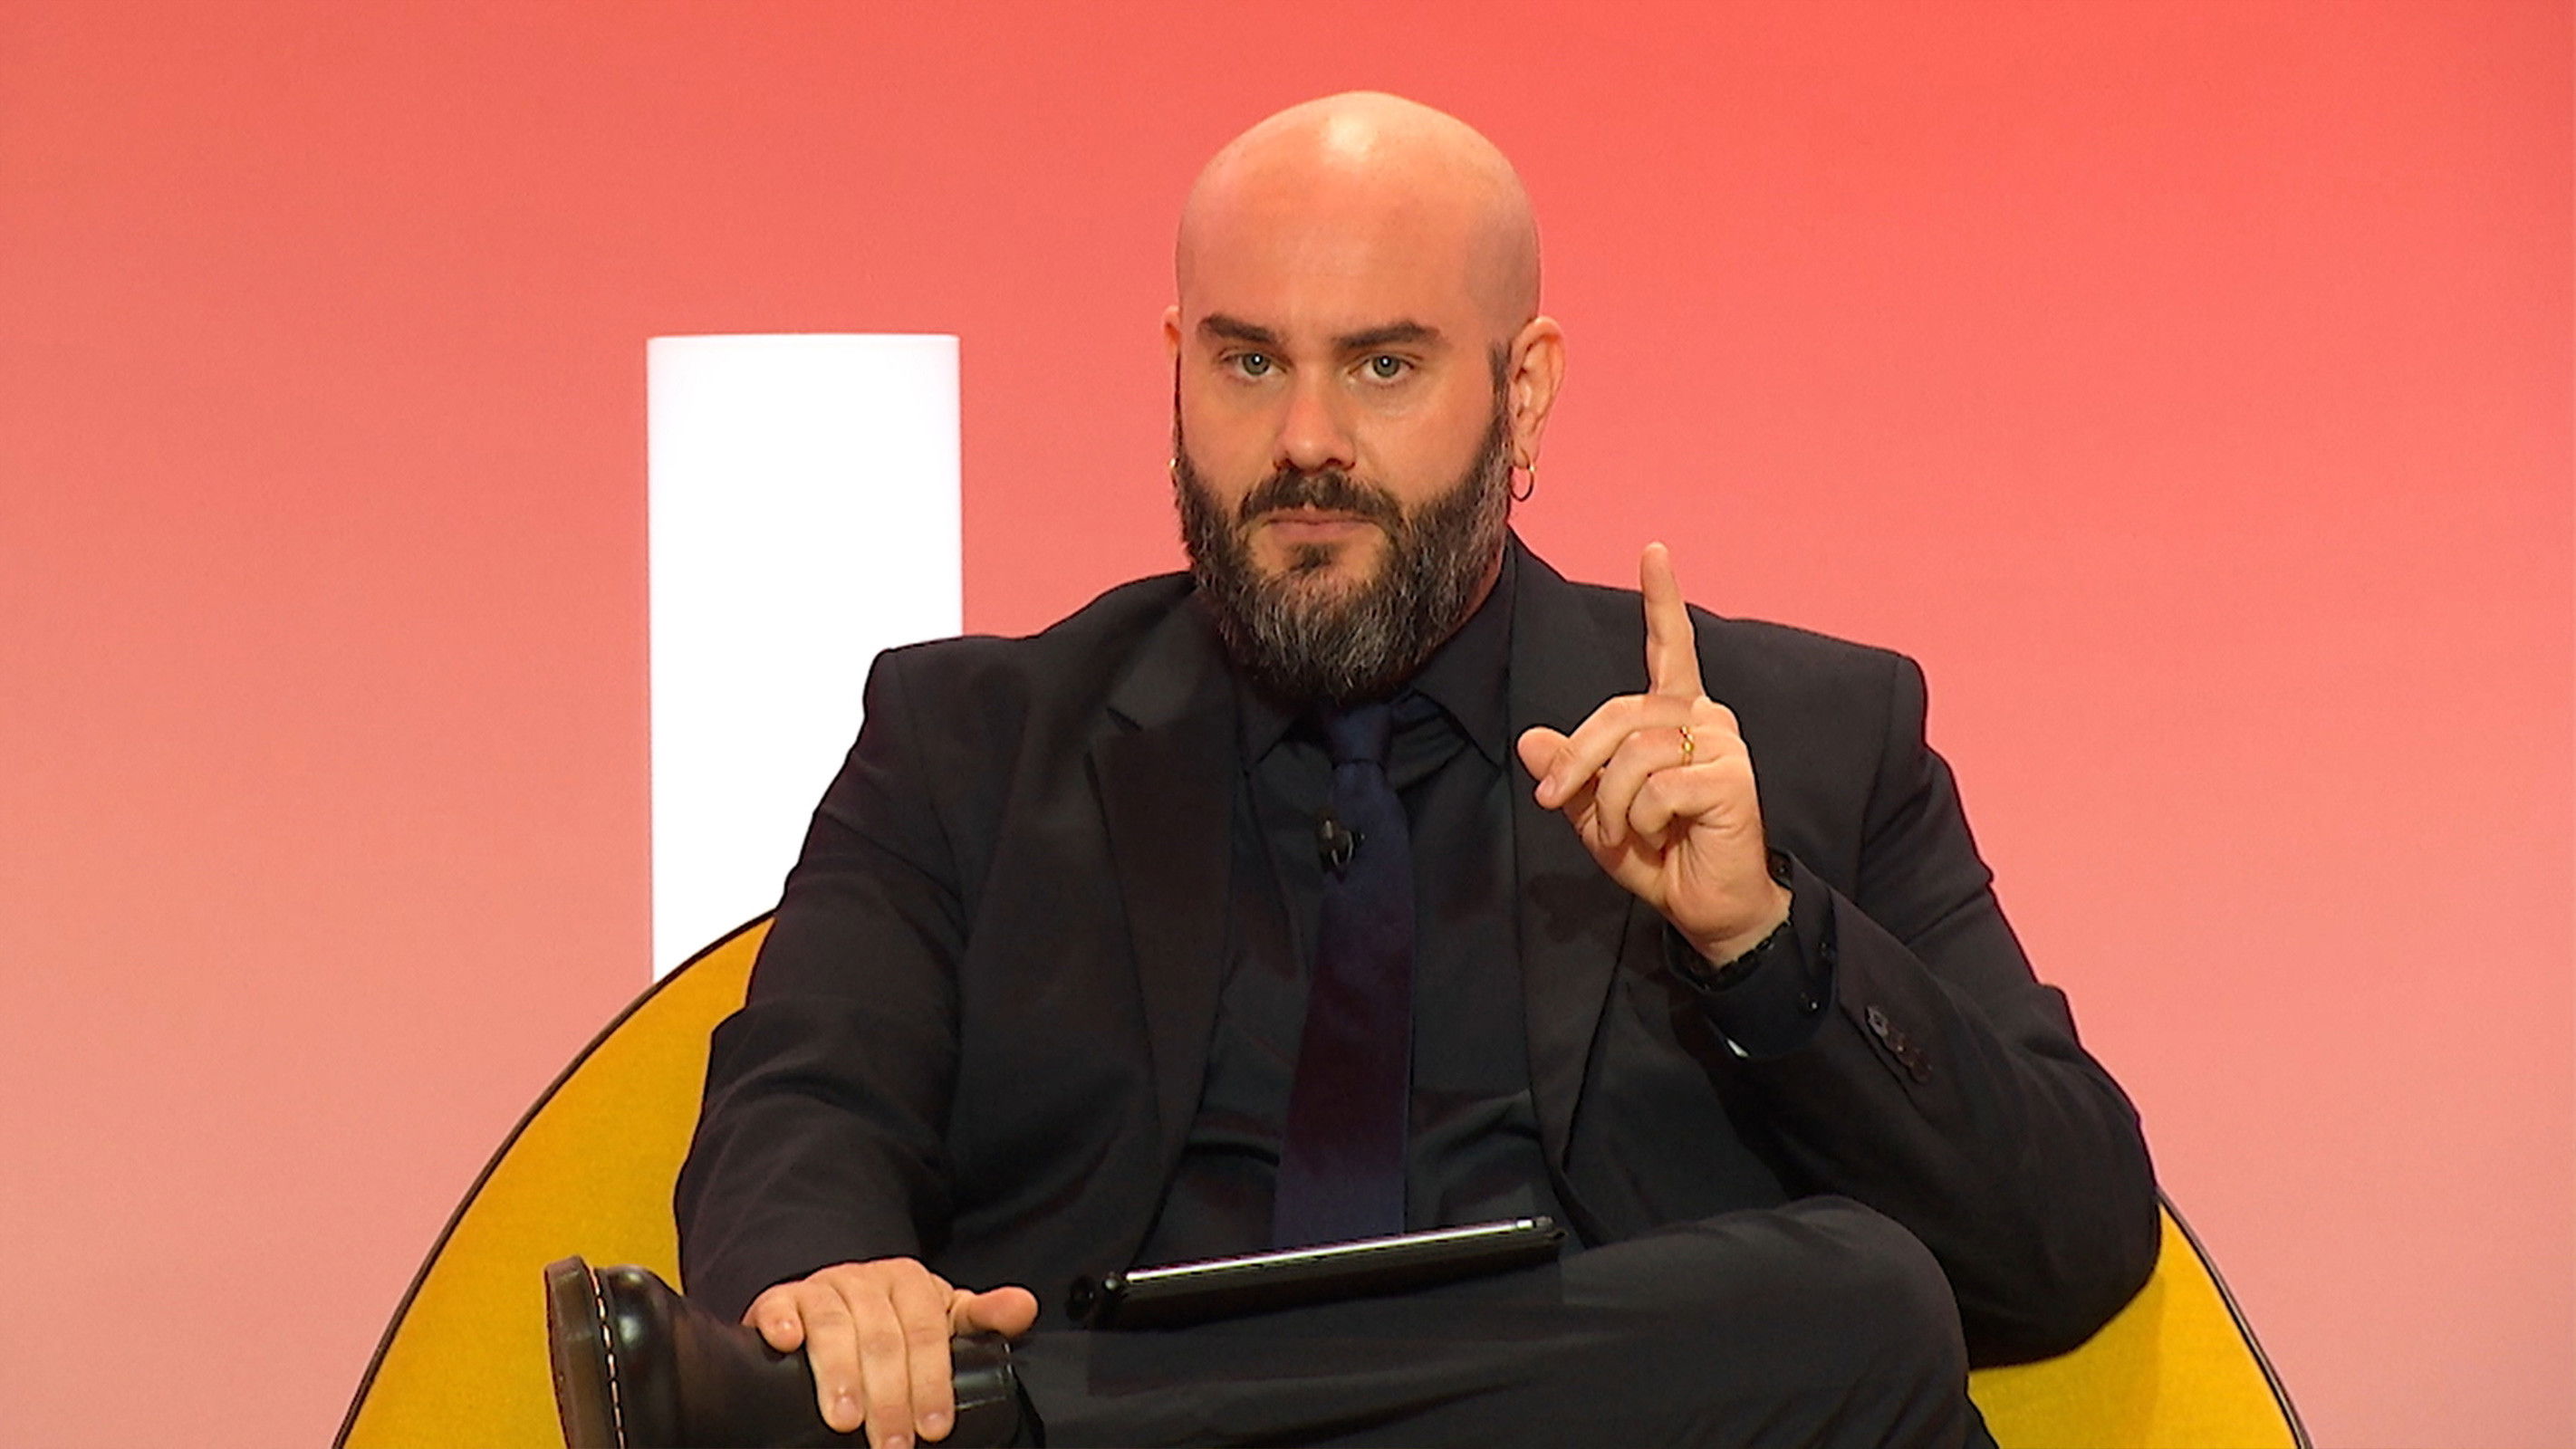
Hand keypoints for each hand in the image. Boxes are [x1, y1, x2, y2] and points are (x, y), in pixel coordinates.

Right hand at [745, 1257, 1038, 1446]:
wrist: (836, 1303)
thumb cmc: (895, 1321)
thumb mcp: (942, 1320)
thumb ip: (983, 1319)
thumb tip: (1024, 1307)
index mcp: (910, 1282)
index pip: (925, 1332)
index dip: (932, 1381)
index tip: (934, 1428)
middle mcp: (866, 1279)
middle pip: (881, 1337)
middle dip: (889, 1397)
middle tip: (893, 1445)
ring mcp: (822, 1287)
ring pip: (833, 1326)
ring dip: (839, 1375)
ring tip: (845, 1421)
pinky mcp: (781, 1299)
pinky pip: (780, 1305)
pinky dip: (782, 1322)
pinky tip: (786, 1344)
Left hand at [1514, 542, 1790, 964]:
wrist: (1707, 906)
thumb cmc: (1658, 853)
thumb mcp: (1597, 813)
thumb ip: (1571, 773)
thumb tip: (1530, 739)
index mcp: (1676, 715)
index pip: (1670, 647)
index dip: (1662, 599)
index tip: (1654, 550)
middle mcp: (1705, 718)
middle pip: (1618, 714)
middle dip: (1576, 761)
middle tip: (1554, 801)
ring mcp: (1723, 744)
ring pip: (1633, 754)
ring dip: (1612, 805)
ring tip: (1630, 834)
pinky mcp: (1732, 778)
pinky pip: (1658, 787)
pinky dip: (1643, 821)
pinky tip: (1665, 837)